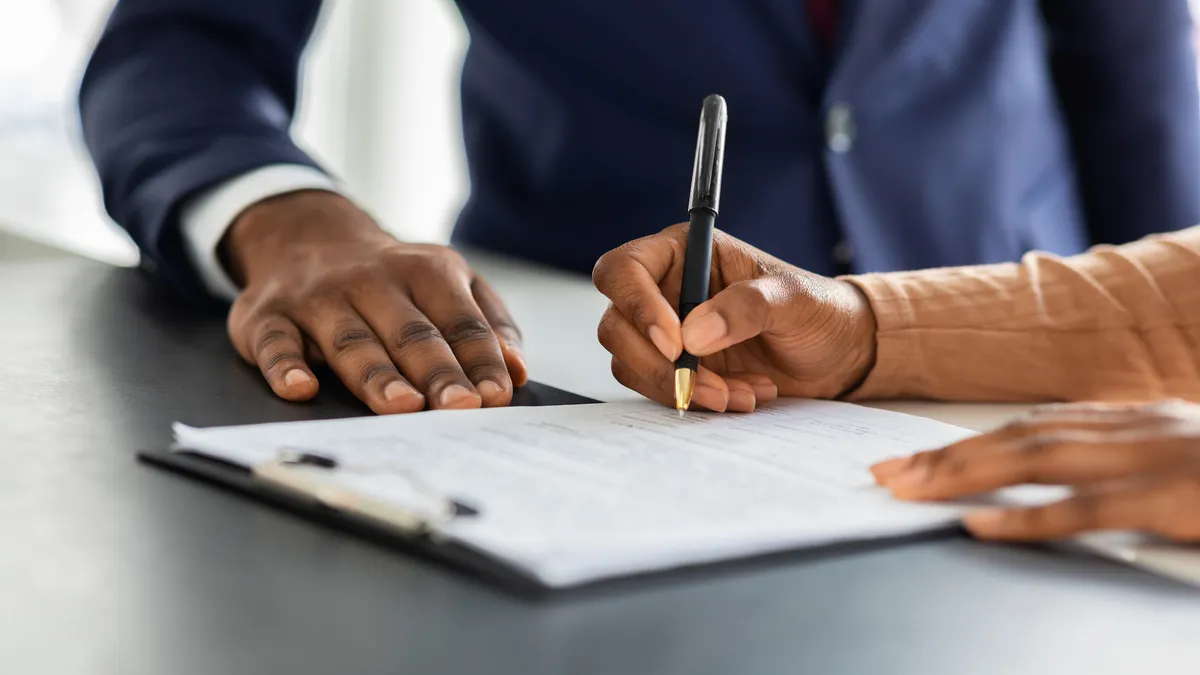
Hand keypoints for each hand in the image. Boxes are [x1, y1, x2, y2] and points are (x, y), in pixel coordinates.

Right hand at [222, 190, 527, 413]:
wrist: (305, 237)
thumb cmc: (392, 281)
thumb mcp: (448, 283)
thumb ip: (488, 323)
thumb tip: (517, 369)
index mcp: (426, 271)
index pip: (460, 321)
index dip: (480, 358)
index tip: (496, 395)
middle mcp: (371, 281)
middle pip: (410, 333)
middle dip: (436, 371)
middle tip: (458, 407)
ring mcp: (319, 298)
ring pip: (351, 341)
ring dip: (377, 375)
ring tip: (402, 406)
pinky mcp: (269, 317)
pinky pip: (276, 343)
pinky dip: (285, 366)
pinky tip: (301, 388)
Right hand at [592, 223, 876, 412]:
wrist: (837, 353)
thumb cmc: (817, 310)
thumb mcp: (792, 300)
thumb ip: (746, 307)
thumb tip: (694, 334)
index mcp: (683, 252)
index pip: (624, 270)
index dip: (636, 305)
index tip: (675, 343)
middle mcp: (664, 290)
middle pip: (617, 325)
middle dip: (659, 364)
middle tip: (708, 385)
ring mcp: (666, 332)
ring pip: (632, 364)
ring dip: (683, 388)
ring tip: (740, 393)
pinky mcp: (676, 369)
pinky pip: (660, 389)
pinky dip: (696, 401)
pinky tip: (742, 395)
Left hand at [871, 400, 1199, 542]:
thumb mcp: (1182, 462)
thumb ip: (1124, 468)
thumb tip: (1058, 490)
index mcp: (1136, 420)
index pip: (1030, 426)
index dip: (966, 440)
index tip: (912, 457)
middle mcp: (1136, 428)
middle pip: (1017, 437)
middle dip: (944, 456)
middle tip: (883, 474)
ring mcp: (1154, 459)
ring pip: (1036, 460)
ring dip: (963, 474)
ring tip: (907, 489)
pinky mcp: (1173, 498)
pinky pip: (1088, 508)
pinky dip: (1028, 518)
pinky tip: (982, 526)